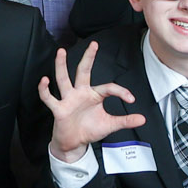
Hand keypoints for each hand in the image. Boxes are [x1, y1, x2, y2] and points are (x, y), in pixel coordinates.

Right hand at [37, 43, 144, 160]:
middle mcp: (80, 93)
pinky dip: (45, 90)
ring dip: (61, 65)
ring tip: (60, 52)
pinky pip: (49, 98)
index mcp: (94, 95)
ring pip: (63, 79)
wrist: (75, 143)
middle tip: (94, 44)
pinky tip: (44, 80)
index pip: (109, 87)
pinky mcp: (59, 108)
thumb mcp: (110, 125)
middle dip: (88, 58)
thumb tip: (142, 119)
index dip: (121, 92)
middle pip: (84, 71)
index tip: (132, 99)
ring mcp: (68, 99)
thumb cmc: (90, 130)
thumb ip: (125, 121)